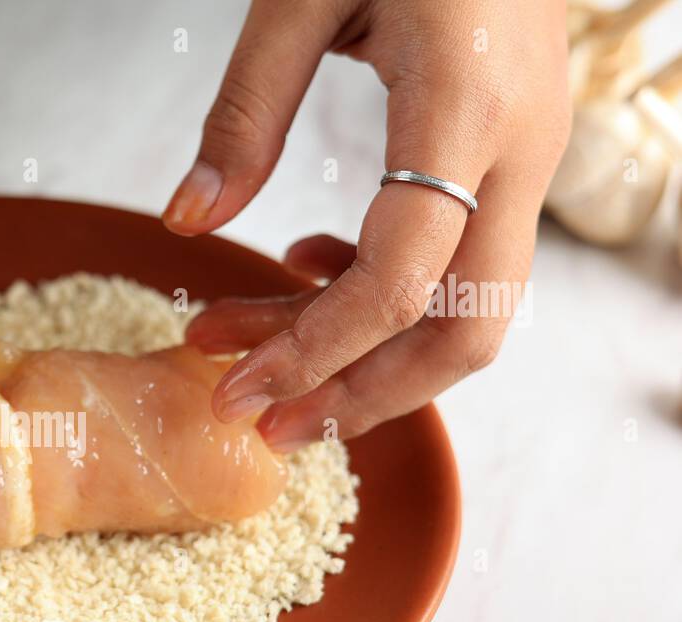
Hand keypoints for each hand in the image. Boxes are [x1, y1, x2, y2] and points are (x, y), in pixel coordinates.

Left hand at [165, 0, 569, 448]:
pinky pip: (461, 266)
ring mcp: (527, 160)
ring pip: (469, 312)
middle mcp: (517, 150)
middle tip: (263, 421)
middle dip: (363, 394)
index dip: (319, 349)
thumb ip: (244, 113)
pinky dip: (380, 296)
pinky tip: (304, 268)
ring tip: (256, 359)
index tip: (237, 387)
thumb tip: (187, 223)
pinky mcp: (509, 160)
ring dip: (364, 358)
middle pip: (466, 329)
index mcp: (464, 106)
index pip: (404, 278)